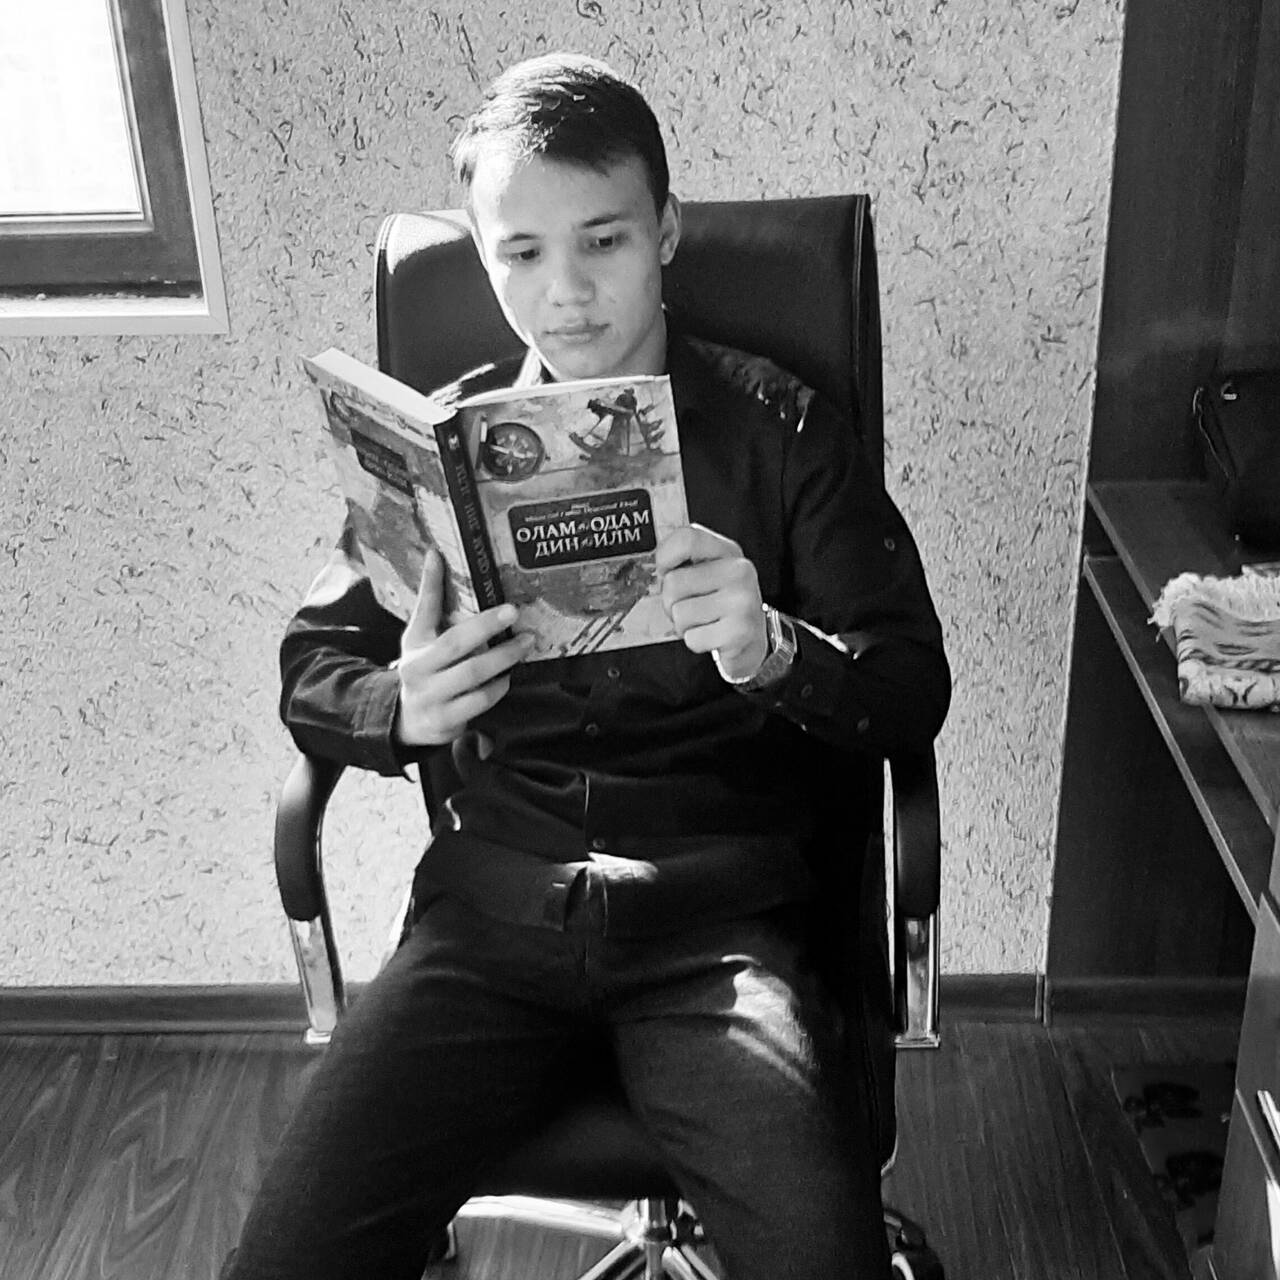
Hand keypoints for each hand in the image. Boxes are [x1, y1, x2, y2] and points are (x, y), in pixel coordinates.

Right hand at [394, 549, 534, 745]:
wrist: (406, 718)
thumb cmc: (421, 667)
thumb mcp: (418, 634)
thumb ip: (429, 598)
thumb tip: (435, 555)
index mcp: (415, 646)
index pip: (437, 621)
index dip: (468, 612)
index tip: (503, 603)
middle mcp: (420, 672)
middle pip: (459, 650)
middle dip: (492, 632)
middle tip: (519, 617)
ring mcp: (433, 698)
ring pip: (473, 678)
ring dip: (503, 660)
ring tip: (525, 644)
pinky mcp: (447, 721)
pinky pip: (479, 703)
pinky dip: (498, 688)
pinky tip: (509, 676)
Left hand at [655, 524, 767, 680]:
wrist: (752, 640)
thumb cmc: (722, 605)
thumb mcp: (708, 573)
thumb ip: (685, 560)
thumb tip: (659, 567)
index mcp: (728, 551)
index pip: (687, 539)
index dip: (665, 556)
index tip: (665, 570)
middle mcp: (739, 571)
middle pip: (673, 582)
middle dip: (672, 602)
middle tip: (693, 607)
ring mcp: (742, 601)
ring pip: (679, 613)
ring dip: (684, 625)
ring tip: (704, 622)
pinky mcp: (740, 631)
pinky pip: (692, 638)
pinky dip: (696, 642)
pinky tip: (712, 636)